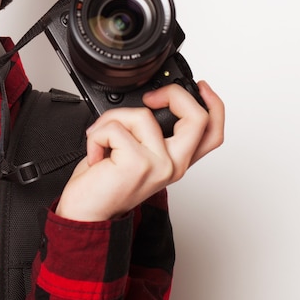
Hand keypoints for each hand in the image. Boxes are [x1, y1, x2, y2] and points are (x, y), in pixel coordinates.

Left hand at [55, 81, 224, 221]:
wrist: (86, 214)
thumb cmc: (104, 183)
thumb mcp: (133, 154)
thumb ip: (148, 133)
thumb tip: (145, 103)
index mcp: (175, 160)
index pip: (212, 133)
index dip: (213, 104)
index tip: (200, 86)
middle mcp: (173, 165)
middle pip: (198, 117)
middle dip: (174, 94)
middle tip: (150, 98)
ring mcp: (159, 165)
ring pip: (142, 114)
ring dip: (111, 120)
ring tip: (101, 139)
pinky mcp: (138, 164)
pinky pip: (115, 127)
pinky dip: (96, 134)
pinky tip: (95, 154)